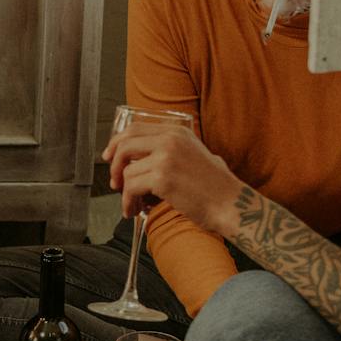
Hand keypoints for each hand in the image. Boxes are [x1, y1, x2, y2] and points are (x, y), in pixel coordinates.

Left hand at [105, 126, 245, 233]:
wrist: (231, 204)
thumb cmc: (214, 187)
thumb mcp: (194, 155)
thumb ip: (170, 150)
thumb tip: (138, 159)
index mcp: (177, 131)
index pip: (134, 129)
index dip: (116, 143)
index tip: (109, 157)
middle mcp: (170, 140)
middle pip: (124, 145)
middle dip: (114, 166)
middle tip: (115, 183)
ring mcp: (166, 157)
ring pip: (127, 172)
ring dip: (125, 192)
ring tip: (133, 204)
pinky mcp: (162, 178)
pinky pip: (131, 189)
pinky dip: (128, 202)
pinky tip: (135, 211)